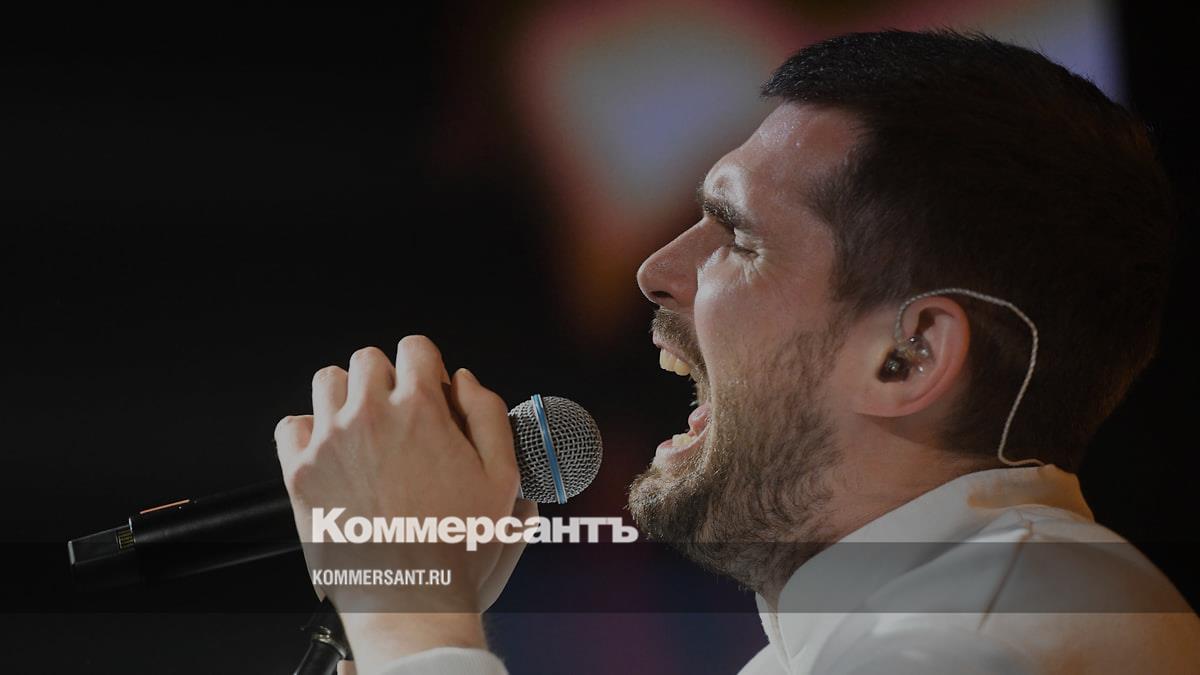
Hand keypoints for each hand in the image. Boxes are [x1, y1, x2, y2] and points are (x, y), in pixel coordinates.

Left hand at [274, 336, 524, 667]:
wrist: (411, 598)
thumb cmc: (459, 547)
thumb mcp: (503, 477)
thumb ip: (489, 415)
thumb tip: (465, 381)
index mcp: (422, 411)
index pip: (415, 348)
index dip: (426, 367)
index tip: (427, 390)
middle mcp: (371, 417)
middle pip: (368, 360)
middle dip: (386, 379)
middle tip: (398, 413)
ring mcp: (330, 443)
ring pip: (326, 382)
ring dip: (346, 396)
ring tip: (363, 428)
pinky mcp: (301, 475)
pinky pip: (291, 426)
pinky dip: (307, 431)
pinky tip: (331, 451)